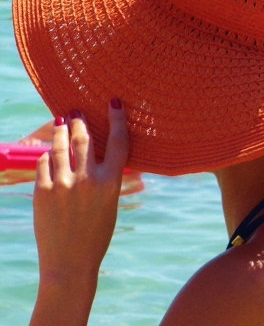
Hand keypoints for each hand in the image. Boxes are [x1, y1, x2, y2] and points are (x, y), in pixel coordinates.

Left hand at [30, 100, 128, 325]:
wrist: (69, 262)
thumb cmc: (96, 233)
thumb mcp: (110, 203)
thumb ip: (106, 177)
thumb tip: (101, 152)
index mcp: (110, 183)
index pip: (118, 142)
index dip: (117, 119)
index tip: (114, 103)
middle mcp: (88, 179)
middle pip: (84, 139)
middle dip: (80, 122)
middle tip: (76, 112)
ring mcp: (63, 184)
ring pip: (61, 146)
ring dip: (61, 131)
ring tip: (61, 122)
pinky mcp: (43, 191)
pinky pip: (44, 162)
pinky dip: (47, 155)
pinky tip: (49, 153)